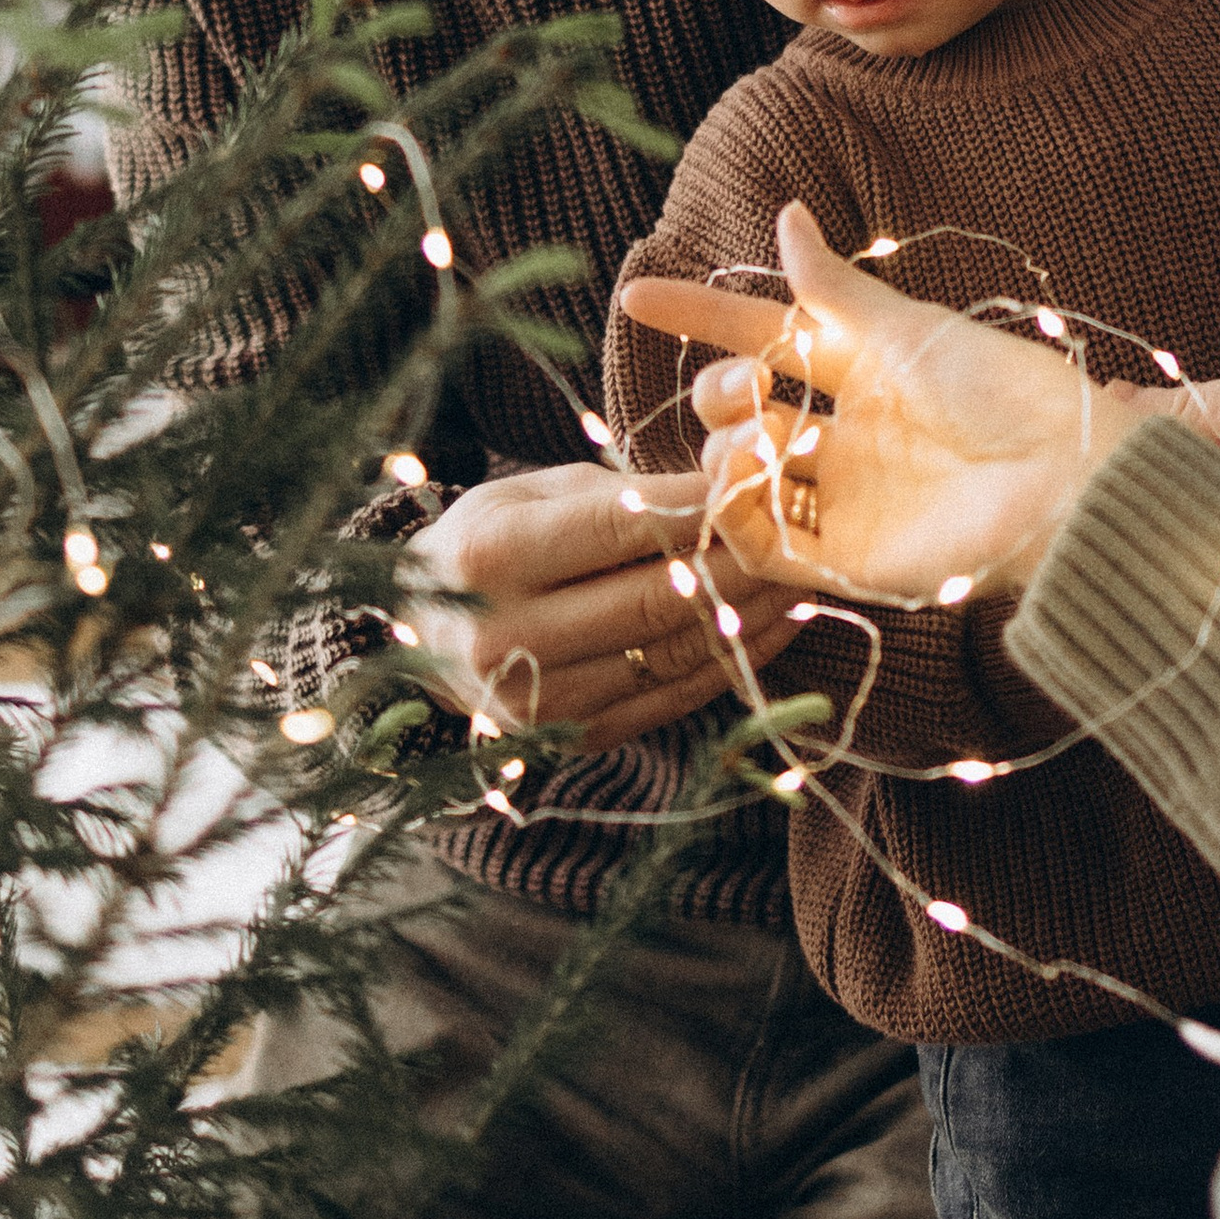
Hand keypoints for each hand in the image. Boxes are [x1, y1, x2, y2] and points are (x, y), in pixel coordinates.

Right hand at [401, 461, 801, 750]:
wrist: (414, 644)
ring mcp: (542, 701)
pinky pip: (676, 696)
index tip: (758, 479)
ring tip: (805, 574)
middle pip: (659, 597)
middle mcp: (509, 638)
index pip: (622, 526)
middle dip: (745, 561)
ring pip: (677, 652)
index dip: (702, 504)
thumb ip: (616, 495)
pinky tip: (779, 625)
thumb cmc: (484, 549)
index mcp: (491, 558)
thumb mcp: (524, 498)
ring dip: (755, 614)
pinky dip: (737, 659)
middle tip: (801, 530)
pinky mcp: (575, 739)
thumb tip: (722, 487)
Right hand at [618, 204, 1148, 602]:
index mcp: (867, 369)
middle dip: (722, 388)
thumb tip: (786, 216)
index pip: (765, 337)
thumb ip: (832, 287)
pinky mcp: (847, 560)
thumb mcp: (906, 328)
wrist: (1064, 478)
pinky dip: (733, 513)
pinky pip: (763, 544)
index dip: (703, 319)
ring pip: (743, 477)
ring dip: (723, 449)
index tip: (637, 295)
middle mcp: (849, 436)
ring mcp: (845, 499)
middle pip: (746, 411)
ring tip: (750, 429)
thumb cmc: (1005, 390)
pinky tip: (739, 476)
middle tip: (750, 382)